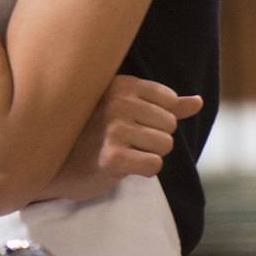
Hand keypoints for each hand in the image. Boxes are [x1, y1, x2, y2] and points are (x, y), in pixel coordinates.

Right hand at [49, 76, 203, 203]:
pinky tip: (122, 167)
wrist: (56, 167)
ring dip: (148, 155)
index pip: (168, 101)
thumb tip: (198, 102)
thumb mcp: (125, 111)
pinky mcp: (114, 157)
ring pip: (165, 145)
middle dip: (153, 138)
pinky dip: (143, 170)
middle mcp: (116, 102)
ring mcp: (114, 129)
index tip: (129, 124)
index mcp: (120, 85)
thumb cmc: (93, 136)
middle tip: (123, 142)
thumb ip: (164, 106)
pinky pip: (154, 164)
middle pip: (170, 125)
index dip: (156, 119)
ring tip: (122, 153)